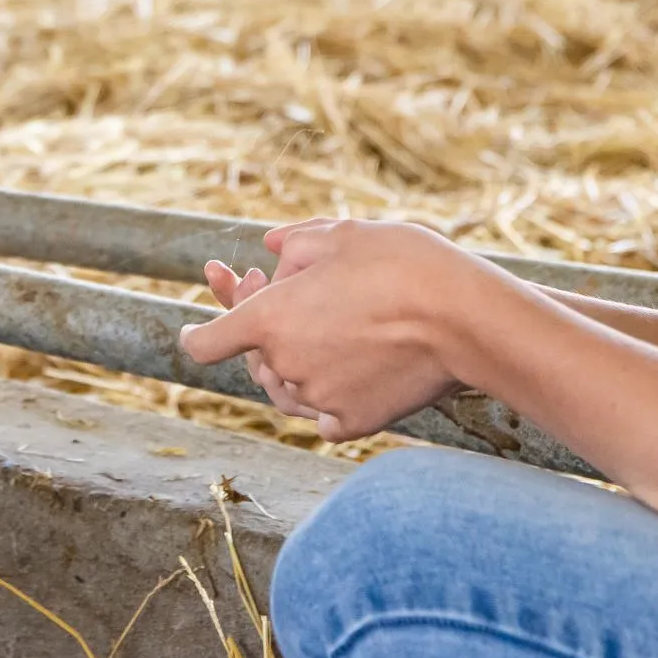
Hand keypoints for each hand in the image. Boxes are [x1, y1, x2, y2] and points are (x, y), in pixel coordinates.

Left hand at [183, 216, 476, 438]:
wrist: (464, 318)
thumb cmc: (402, 265)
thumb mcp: (343, 234)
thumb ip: (296, 241)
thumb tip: (270, 245)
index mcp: (269, 320)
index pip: (206, 343)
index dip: (196, 336)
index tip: (192, 332)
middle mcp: (285, 366)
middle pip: (256, 359)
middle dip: (263, 328)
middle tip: (282, 292)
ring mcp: (318, 400)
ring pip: (290, 387)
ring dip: (296, 360)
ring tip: (327, 322)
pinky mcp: (354, 423)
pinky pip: (324, 415)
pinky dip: (328, 396)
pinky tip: (346, 368)